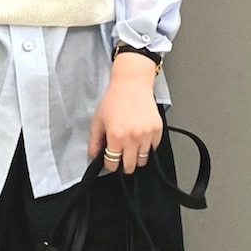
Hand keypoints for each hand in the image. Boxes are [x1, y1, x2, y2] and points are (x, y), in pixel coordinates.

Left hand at [87, 52, 163, 173]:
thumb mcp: (98, 120)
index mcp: (116, 136)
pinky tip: (140, 138)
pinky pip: (153, 148)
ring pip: (143, 160)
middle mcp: (132, 138)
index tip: (110, 161)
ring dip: (136, 157)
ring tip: (131, 148)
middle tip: (121, 157)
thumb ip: (94, 142)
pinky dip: (147, 147)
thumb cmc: (114, 99)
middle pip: (130, 166)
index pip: (113, 164)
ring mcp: (147, 134)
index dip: (109, 165)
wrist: (132, 83)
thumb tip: (94, 157)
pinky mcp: (157, 130)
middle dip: (124, 165)